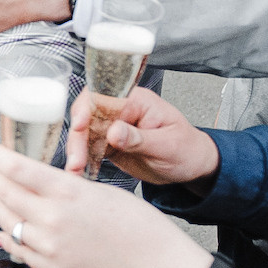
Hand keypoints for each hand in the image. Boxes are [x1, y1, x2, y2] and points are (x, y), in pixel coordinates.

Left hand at [0, 145, 206, 267]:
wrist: (153, 262)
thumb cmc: (135, 222)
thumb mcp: (98, 190)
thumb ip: (63, 186)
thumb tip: (34, 180)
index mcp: (67, 192)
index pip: (17, 169)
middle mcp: (53, 218)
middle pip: (5, 193)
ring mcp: (50, 245)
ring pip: (7, 222)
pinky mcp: (52, 267)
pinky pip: (18, 249)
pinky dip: (8, 237)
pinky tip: (4, 231)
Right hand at [64, 84, 219, 187]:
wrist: (191, 165)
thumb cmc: (187, 149)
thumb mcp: (166, 146)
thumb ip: (139, 138)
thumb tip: (113, 132)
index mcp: (137, 100)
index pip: (103, 95)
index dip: (86, 108)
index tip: (79, 126)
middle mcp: (121, 110)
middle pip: (87, 115)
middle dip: (77, 138)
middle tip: (76, 161)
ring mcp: (112, 125)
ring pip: (83, 133)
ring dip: (76, 152)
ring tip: (75, 171)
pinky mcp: (108, 143)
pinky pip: (87, 148)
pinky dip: (81, 160)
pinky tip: (80, 172)